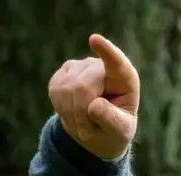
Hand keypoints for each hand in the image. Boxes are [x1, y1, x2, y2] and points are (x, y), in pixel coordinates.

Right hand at [48, 34, 139, 160]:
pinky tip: (72, 111)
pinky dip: (61, 107)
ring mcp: (82, 66)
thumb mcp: (120, 131)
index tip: (94, 39)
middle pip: (82, 87)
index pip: (116, 62)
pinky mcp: (64, 71)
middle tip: (87, 131)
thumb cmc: (114, 129)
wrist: (97, 130)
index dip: (106, 51)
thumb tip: (94, 106)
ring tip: (82, 122)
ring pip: (66, 89)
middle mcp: (103, 66)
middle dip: (80, 114)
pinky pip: (55, 90)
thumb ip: (111, 120)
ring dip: (71, 114)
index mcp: (125, 78)